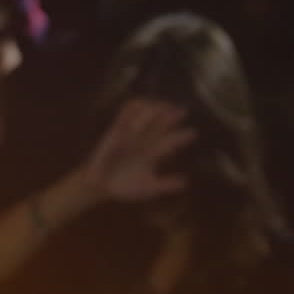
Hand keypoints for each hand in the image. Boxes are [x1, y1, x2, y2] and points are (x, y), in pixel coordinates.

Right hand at [79, 99, 195, 203]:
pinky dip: (133, 108)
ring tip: (162, 109)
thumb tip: (186, 182)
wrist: (100, 186)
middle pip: (162, 123)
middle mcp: (145, 141)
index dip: (182, 136)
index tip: (193, 133)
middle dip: (172, 117)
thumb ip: (165, 185)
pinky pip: (125, 113)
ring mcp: (131, 134)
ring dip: (154, 110)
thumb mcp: (148, 188)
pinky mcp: (116, 130)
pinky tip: (141, 105)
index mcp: (154, 154)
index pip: (171, 141)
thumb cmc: (125, 187)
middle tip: (181, 112)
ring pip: (146, 114)